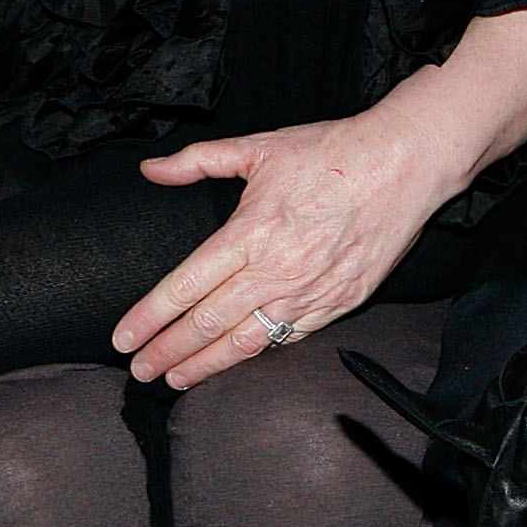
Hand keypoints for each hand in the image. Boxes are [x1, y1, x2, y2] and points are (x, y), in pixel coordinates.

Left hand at [115, 106, 457, 386]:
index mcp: (249, 232)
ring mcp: (309, 293)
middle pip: (208, 323)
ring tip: (176, 379)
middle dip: (168, 351)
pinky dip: (259, 352)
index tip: (123, 338)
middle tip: (139, 371)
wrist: (403, 164)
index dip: (150, 317)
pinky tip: (237, 360)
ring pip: (247, 342)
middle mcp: (275, 270)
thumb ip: (197, 161)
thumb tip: (151, 170)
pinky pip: (290, 338)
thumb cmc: (330, 152)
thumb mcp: (257, 147)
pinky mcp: (339, 303)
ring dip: (207, 365)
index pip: (186, 287)